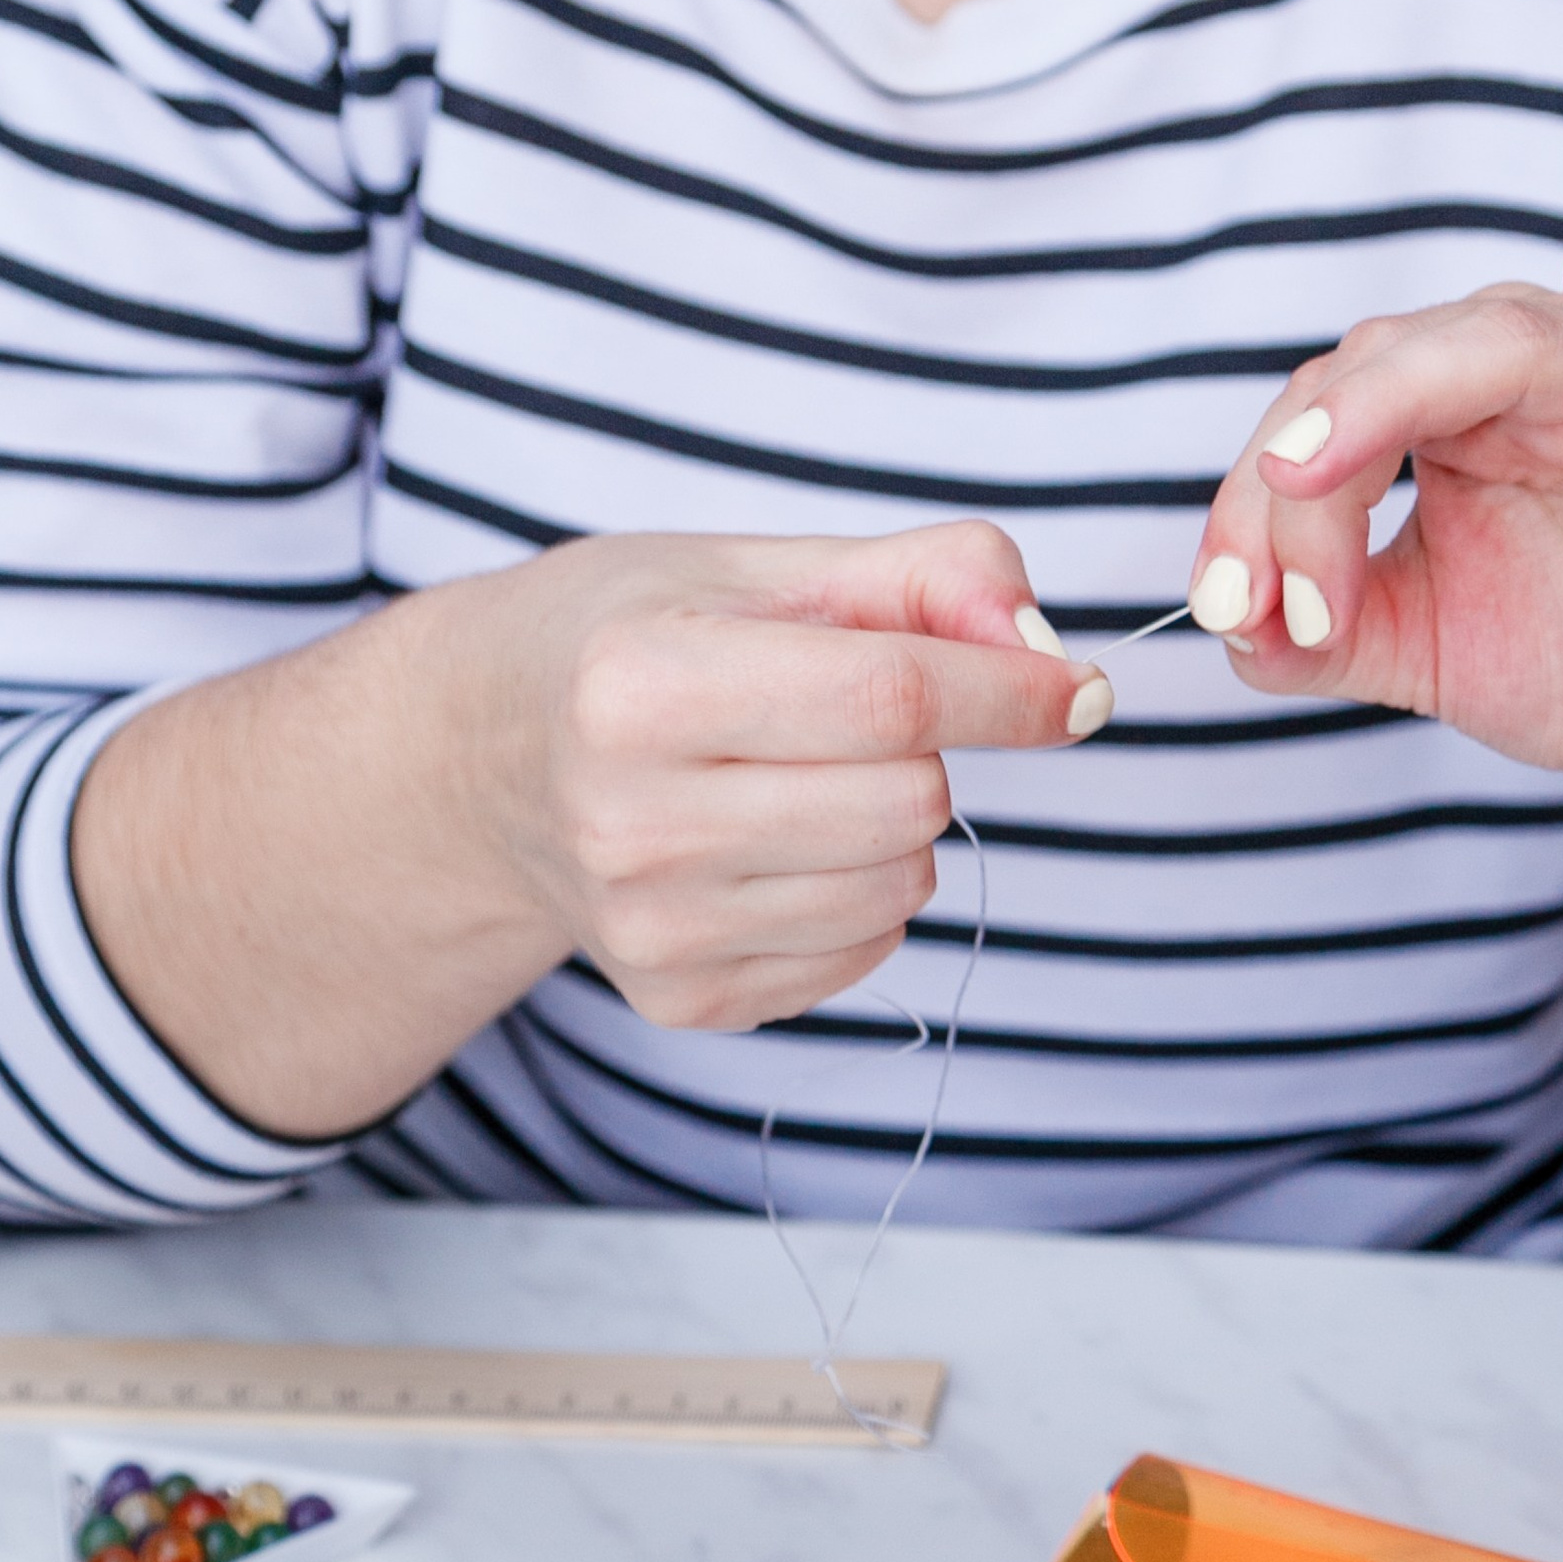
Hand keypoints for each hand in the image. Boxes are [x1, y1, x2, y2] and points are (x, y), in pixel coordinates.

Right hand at [433, 518, 1108, 1033]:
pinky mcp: (679, 999)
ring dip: (894, 820)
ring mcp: (650, 928)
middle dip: (926, 745)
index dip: (1008, 690)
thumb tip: (1043, 647)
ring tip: (796, 768)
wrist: (484, 755)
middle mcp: (632, 819)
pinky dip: (857, 887)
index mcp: (641, 684)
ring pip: (898, 882)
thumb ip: (918, 577)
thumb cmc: (631, 633)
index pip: (889, 696)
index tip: (1077, 687)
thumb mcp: (755, 562)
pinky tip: (773, 836)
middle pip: (907, 799)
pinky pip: (862, 949)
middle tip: (850, 705)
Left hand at [1185, 255, 1562, 819]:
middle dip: (1302, 470)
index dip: (1254, 499)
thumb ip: (1322, 631)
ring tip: (1314, 472)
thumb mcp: (1426, 649)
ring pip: (1507, 340)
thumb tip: (1226, 623)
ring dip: (1390, 401)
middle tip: (1264, 589)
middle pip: (1389, 359)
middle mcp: (1530, 381)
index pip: (1325, 408)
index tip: (1228, 605)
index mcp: (1452, 413)